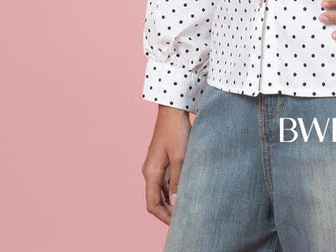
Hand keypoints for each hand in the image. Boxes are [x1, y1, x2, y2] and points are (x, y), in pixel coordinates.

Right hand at [142, 105, 191, 224]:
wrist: (173, 110)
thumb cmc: (176, 131)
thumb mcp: (180, 156)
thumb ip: (178, 180)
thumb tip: (175, 201)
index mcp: (151, 172)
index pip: (152, 204)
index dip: (163, 217)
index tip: (176, 224)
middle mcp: (150, 171)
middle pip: (155, 199)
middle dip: (167, 211)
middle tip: (183, 219)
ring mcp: (155, 165)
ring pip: (160, 190)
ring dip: (170, 201)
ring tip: (185, 208)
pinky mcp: (162, 159)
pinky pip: (165, 180)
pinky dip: (172, 190)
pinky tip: (183, 192)